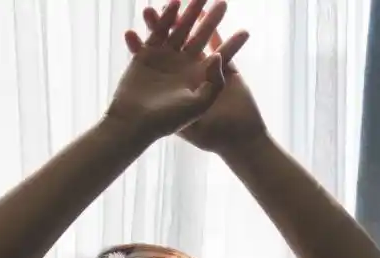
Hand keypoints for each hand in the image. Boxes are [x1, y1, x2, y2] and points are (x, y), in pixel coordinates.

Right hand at [107, 0, 249, 144]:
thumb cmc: (167, 119)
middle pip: (200, 37)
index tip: (246, 32)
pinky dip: (164, 18)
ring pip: (179, 29)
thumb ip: (214, 83)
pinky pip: (157, 32)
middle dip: (211, 20)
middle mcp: (183, 65)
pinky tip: (173, 4)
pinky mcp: (146, 54)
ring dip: (189, 12)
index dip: (232, 46)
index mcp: (197, 78)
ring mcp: (165, 58)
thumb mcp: (199, 105)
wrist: (134, 123)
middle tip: (223, 2)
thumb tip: (218, 55)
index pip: (219, 58)